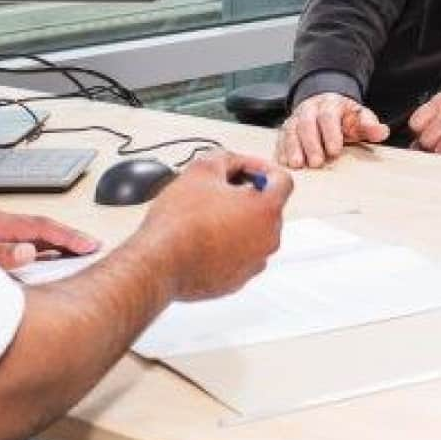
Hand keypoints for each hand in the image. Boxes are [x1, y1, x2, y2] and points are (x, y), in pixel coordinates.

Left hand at [0, 209, 100, 269]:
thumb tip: (28, 252)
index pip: (39, 227)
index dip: (67, 236)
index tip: (90, 245)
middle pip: (40, 230)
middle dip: (68, 238)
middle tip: (93, 248)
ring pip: (31, 239)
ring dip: (55, 246)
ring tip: (78, 254)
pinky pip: (19, 249)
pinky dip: (38, 254)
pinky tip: (44, 264)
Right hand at [134, 151, 292, 300]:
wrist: (158, 264)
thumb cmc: (180, 223)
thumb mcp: (202, 170)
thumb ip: (226, 158)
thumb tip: (231, 163)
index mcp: (266, 210)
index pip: (282, 180)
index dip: (261, 168)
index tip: (245, 169)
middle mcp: (268, 239)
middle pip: (267, 207)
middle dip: (247, 195)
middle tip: (219, 189)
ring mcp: (254, 263)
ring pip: (253, 233)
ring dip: (236, 220)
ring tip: (206, 215)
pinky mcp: (237, 281)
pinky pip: (239, 255)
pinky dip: (227, 244)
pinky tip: (202, 238)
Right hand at [275, 92, 388, 168]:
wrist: (324, 107)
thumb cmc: (344, 117)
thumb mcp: (359, 118)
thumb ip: (369, 125)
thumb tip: (382, 132)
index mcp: (329, 104)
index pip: (328, 116)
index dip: (331, 133)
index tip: (335, 151)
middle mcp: (309, 109)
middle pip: (306, 123)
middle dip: (310, 143)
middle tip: (317, 162)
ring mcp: (295, 119)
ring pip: (290, 130)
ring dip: (292, 148)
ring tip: (297, 165)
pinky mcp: (285, 130)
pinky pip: (280, 138)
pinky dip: (280, 151)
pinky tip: (283, 164)